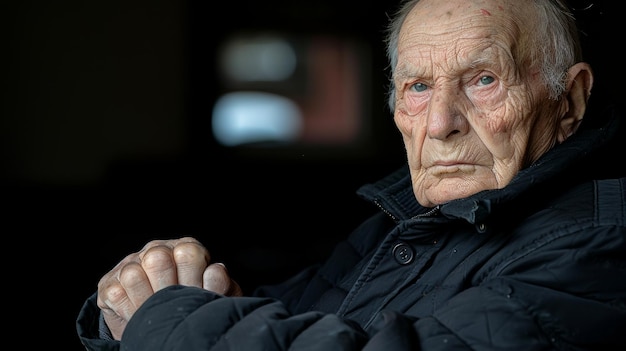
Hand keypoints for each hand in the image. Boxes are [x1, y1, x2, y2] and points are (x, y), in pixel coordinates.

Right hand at [96, 237, 242, 339]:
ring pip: (133, 275)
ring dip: (146, 301)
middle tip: (174, 305)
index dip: (194, 279)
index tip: (197, 295)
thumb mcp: (213, 297)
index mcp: (186, 248)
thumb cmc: (194, 306)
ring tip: (157, 312)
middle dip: (167, 289)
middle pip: (157, 258)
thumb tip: (215, 271)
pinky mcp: (109, 283)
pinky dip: (128, 311)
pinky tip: (140, 316)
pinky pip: (115, 294)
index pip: (189, 252)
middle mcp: (157, 249)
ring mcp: (131, 264)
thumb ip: (220, 284)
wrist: (163, 326)